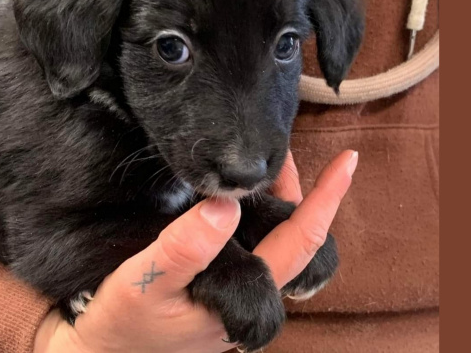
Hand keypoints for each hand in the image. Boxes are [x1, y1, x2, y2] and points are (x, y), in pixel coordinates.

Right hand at [34, 150, 357, 352]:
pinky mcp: (224, 292)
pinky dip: (255, 216)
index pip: (301, 241)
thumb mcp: (144, 282)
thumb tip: (226, 203)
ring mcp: (241, 297)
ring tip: (261, 165)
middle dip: (297, 191)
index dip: (325, 199)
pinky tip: (235, 200)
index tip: (346, 161)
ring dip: (275, 202)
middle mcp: (254, 298)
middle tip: (278, 148)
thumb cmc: (124, 323)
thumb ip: (185, 248)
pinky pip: (255, 249)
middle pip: (295, 238)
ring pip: (276, 243)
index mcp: (249, 296)